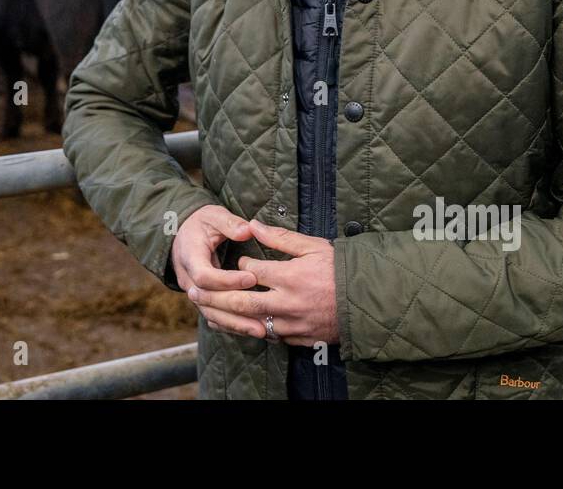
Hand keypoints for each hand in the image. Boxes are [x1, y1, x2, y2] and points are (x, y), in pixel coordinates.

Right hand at [172, 205, 263, 338]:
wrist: (183, 235)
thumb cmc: (201, 223)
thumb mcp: (213, 215)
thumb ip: (229, 222)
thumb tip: (247, 230)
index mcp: (189, 256)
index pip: (204, 276)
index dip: (226, 280)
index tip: (251, 277)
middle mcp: (188, 279)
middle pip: (207, 303)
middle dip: (233, 312)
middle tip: (261, 316)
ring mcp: (194, 292)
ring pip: (211, 314)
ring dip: (235, 325)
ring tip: (262, 332)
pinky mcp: (203, 300)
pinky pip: (216, 317)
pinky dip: (233, 326)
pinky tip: (254, 331)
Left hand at [188, 219, 338, 346]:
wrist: (369, 301)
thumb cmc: (341, 269)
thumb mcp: (313, 246)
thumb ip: (280, 237)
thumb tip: (252, 224)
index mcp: (290, 276)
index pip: (250, 270)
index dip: (239, 264)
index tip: (237, 261)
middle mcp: (288, 302)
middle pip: (241, 302)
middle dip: (214, 298)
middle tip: (194, 293)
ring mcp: (293, 324)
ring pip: (251, 324)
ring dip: (226, 319)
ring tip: (207, 312)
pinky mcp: (299, 338)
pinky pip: (269, 336)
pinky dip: (251, 331)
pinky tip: (239, 326)